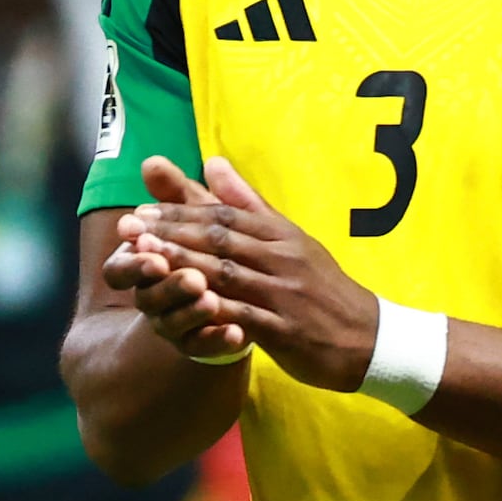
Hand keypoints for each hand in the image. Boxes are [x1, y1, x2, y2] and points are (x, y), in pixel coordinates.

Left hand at [109, 158, 376, 387]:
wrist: (369, 338)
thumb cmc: (322, 289)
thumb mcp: (292, 239)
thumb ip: (248, 203)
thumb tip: (213, 162)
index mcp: (280, 234)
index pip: (224, 215)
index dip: (182, 211)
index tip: (143, 208)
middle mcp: (281, 258)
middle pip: (220, 239)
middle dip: (172, 232)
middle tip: (132, 227)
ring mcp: (284, 294)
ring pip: (226, 274)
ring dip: (183, 265)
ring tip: (145, 258)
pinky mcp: (286, 330)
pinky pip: (244, 316)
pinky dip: (215, 310)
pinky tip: (184, 306)